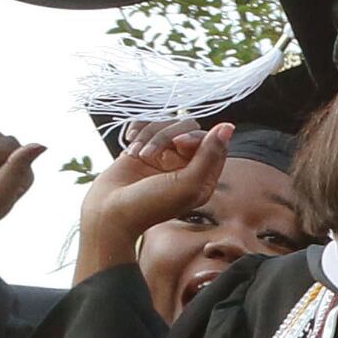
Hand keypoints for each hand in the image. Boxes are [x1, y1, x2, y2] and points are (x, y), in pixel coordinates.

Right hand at [77, 123, 228, 277]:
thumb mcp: (188, 183)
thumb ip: (210, 155)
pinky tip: (130, 147)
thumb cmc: (151, 205)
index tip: (178, 143)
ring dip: (149, 136)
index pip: (212, 141)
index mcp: (203, 176)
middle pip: (187, 128)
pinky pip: (146, 125)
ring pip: (165, 124)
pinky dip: (137, 131)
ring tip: (137, 155)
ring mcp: (163, 156)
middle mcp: (185, 165)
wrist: (109, 213)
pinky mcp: (142, 150)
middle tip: (150, 154)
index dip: (195, 136)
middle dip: (167, 135)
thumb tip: (228, 127)